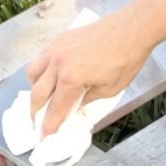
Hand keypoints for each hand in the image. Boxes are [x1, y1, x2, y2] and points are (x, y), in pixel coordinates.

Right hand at [27, 6, 151, 135]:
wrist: (132, 28)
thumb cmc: (126, 60)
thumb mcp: (110, 90)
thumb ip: (87, 100)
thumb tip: (75, 107)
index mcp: (71, 79)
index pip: (55, 108)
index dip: (49, 125)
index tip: (44, 137)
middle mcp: (58, 64)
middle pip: (37, 93)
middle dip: (35, 111)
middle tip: (37, 122)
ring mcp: (57, 49)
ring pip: (33, 73)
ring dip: (34, 89)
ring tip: (41, 99)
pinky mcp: (61, 39)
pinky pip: (42, 58)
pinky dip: (40, 71)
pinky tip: (48, 77)